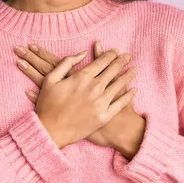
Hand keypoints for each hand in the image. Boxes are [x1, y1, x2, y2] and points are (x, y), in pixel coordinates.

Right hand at [15, 42, 138, 148]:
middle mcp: (94, 88)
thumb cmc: (48, 104)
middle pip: (113, 70)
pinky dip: (129, 96)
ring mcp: (101, 103)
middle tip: (128, 56)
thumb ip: (67, 62)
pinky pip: (120, 104)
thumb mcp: (51, 78)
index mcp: (82, 77)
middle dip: (121, 61)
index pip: (102, 61)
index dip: (110, 54)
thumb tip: (82, 53)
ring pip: (119, 85)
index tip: (116, 51)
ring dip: (128, 75)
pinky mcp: (104, 117)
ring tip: (135, 69)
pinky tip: (134, 90)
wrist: (50, 131)